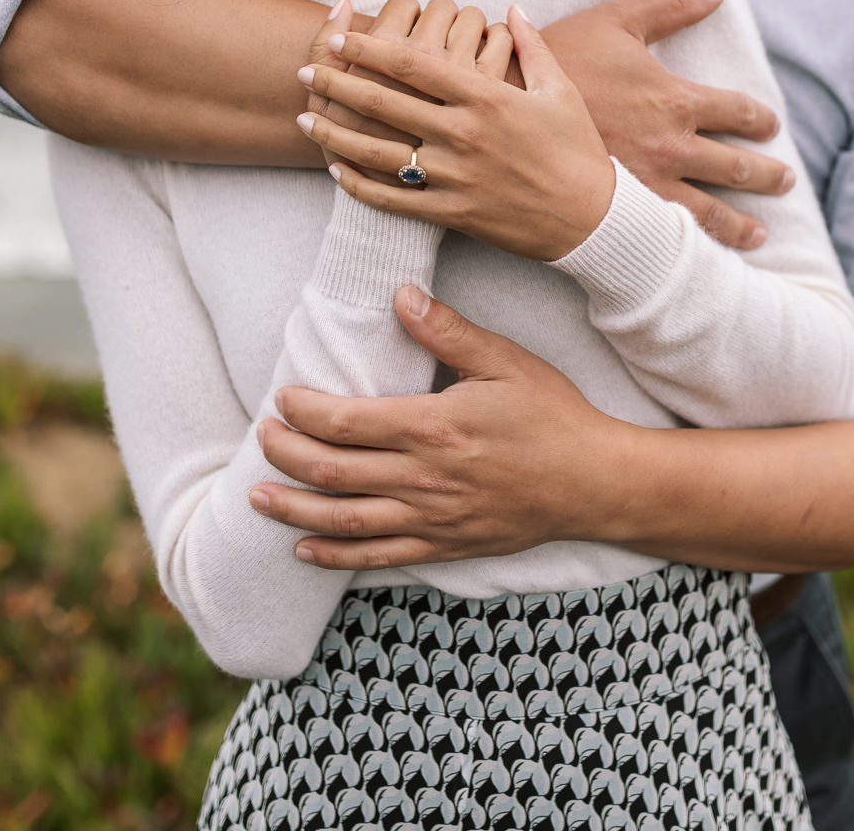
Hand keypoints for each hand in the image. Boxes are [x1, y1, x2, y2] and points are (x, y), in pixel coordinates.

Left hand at [248, 289, 631, 569]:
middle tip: (261, 439)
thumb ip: (448, 331)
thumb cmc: (553, 416)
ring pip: (344, 521)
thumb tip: (400, 296)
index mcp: (433, 427)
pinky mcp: (445, 546)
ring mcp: (433, 519)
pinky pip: (378, 558)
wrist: (595, 483)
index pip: (345, 422)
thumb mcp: (506, 362)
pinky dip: (334, 557)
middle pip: (332, 472)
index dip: (303, 412)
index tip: (282, 399)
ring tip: (257, 498)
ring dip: (293, 510)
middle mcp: (424, 478)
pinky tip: (303, 548)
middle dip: (286, 455)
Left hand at [297, 7, 617, 260]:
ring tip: (305, 119)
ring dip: (336, 134)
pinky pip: (395, 200)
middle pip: (384, 103)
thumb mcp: (561, 91)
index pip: (413, 64)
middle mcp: (465, 135)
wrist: (594, 219)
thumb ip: (531, 45)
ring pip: (379, 153)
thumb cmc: (579, 150)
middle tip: (303, 71)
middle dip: (337, 84)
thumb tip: (509, 8)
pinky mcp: (454, 213)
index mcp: (487, 97)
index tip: (338, 37)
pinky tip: (337, 170)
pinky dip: (360, 186)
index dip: (369, 47)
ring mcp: (456, 177)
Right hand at [540, 0, 795, 249]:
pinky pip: (668, 236)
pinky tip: (701, 255)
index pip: (736, 112)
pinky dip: (694, 249)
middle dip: (764, 176)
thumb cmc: (558, 60)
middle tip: (783, 181)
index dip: (757, 118)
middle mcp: (671, 149)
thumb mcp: (615, 21)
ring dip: (740, 225)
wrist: (505, 109)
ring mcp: (647, 187)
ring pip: (709, 214)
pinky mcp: (619, 213)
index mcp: (675, 101)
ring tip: (759, 234)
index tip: (769, 126)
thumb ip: (670, 4)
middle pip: (735, 168)